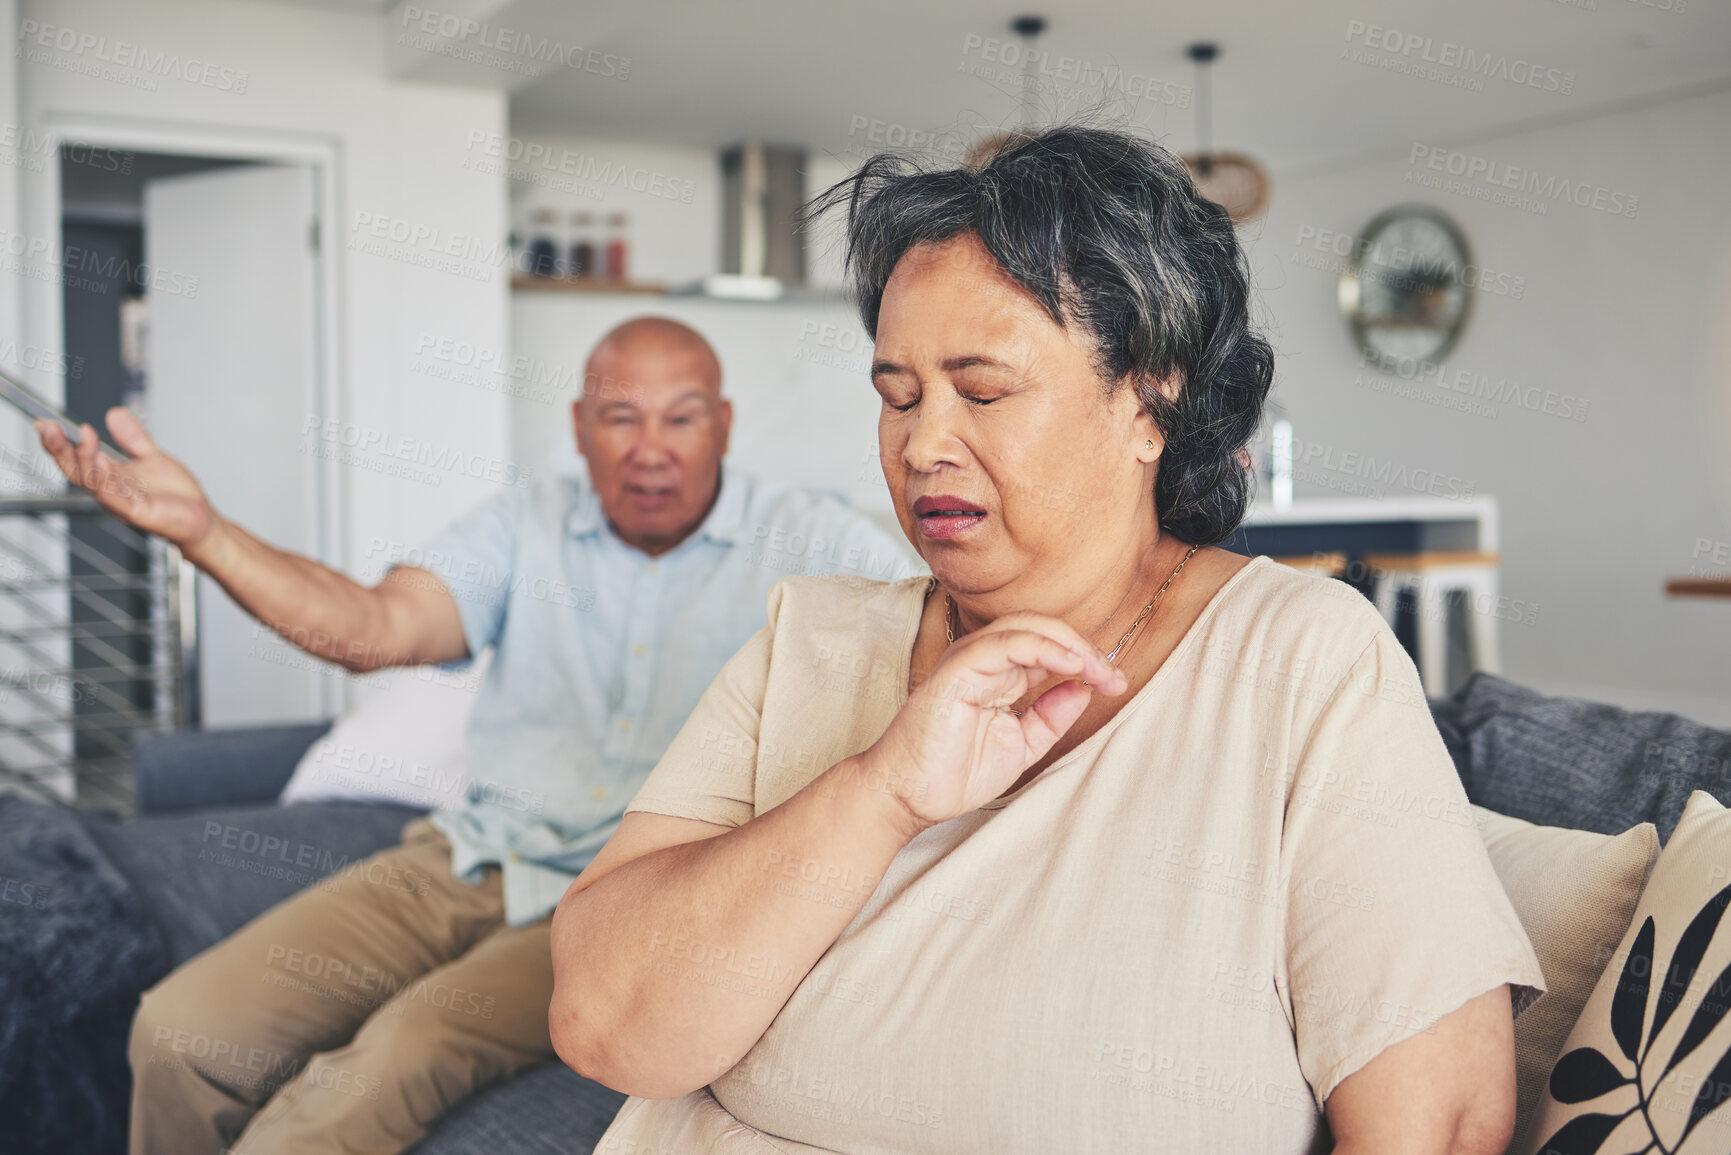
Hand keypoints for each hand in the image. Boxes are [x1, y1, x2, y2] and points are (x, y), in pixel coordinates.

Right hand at [34, 408, 220, 555]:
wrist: (201, 520)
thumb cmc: (176, 496)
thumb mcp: (152, 458)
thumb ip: (132, 438)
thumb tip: (114, 413)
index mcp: (110, 478)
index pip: (75, 460)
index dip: (58, 443)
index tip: (44, 422)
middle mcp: (111, 491)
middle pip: (76, 471)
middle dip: (60, 450)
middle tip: (49, 428)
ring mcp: (123, 504)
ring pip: (94, 483)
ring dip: (86, 459)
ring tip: (85, 436)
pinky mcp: (140, 514)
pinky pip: (118, 498)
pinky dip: (108, 482)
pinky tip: (104, 462)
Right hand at [859, 610, 1126, 834]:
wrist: (908, 798)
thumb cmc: (953, 775)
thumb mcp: (1022, 745)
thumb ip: (1051, 716)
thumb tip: (1084, 687)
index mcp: (999, 676)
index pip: (1048, 649)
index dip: (1086, 660)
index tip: (1116, 684)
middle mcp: (984, 662)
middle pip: (1041, 630)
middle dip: (1083, 648)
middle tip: (1112, 675)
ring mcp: (968, 662)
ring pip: (1025, 627)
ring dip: (1068, 644)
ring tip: (1097, 668)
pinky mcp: (957, 670)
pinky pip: (1005, 644)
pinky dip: (1042, 647)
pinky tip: (1069, 664)